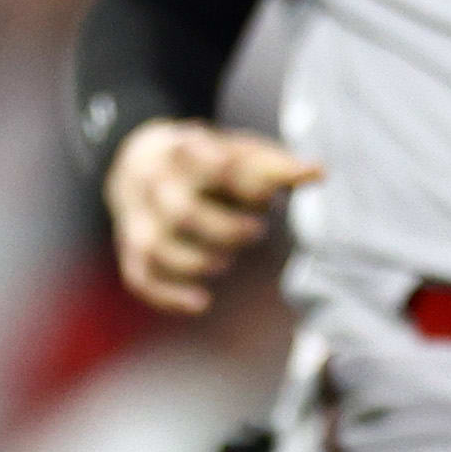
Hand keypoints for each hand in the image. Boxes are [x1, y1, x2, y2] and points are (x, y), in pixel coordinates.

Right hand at [106, 119, 320, 315]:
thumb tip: (319, 172)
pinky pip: (140, 278)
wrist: (135, 159)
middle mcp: (154, 184)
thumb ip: (273, 163)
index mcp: (183, 150)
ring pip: (158, 248)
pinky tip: (201, 302)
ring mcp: (138, 219)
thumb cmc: (203, 160)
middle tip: (257, 231)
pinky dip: (168, 295)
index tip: (271, 196)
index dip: (247, 186)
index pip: (214, 167)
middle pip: (182, 212)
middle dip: (225, 229)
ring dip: (197, 262)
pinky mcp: (131, 248)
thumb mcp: (233, 149)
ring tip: (225, 261)